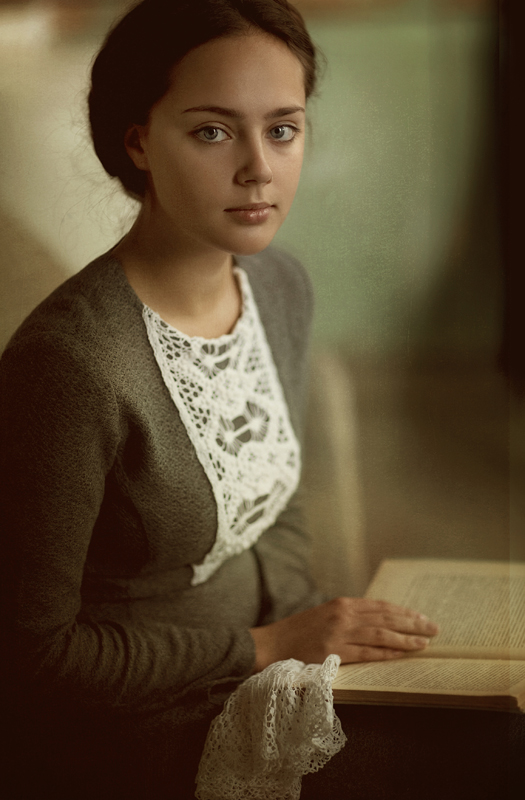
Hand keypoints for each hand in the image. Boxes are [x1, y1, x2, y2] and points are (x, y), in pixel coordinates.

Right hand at [250, 597, 438, 671]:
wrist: (269, 644)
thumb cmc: (297, 633)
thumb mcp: (324, 616)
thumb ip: (347, 617)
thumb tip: (377, 623)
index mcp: (341, 604)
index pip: (380, 606)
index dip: (403, 612)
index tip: (421, 617)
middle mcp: (343, 614)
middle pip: (385, 618)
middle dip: (412, 623)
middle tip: (434, 628)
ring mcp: (339, 633)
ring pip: (381, 634)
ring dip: (405, 639)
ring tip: (424, 642)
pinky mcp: (333, 652)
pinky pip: (367, 653)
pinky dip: (387, 654)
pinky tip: (403, 654)